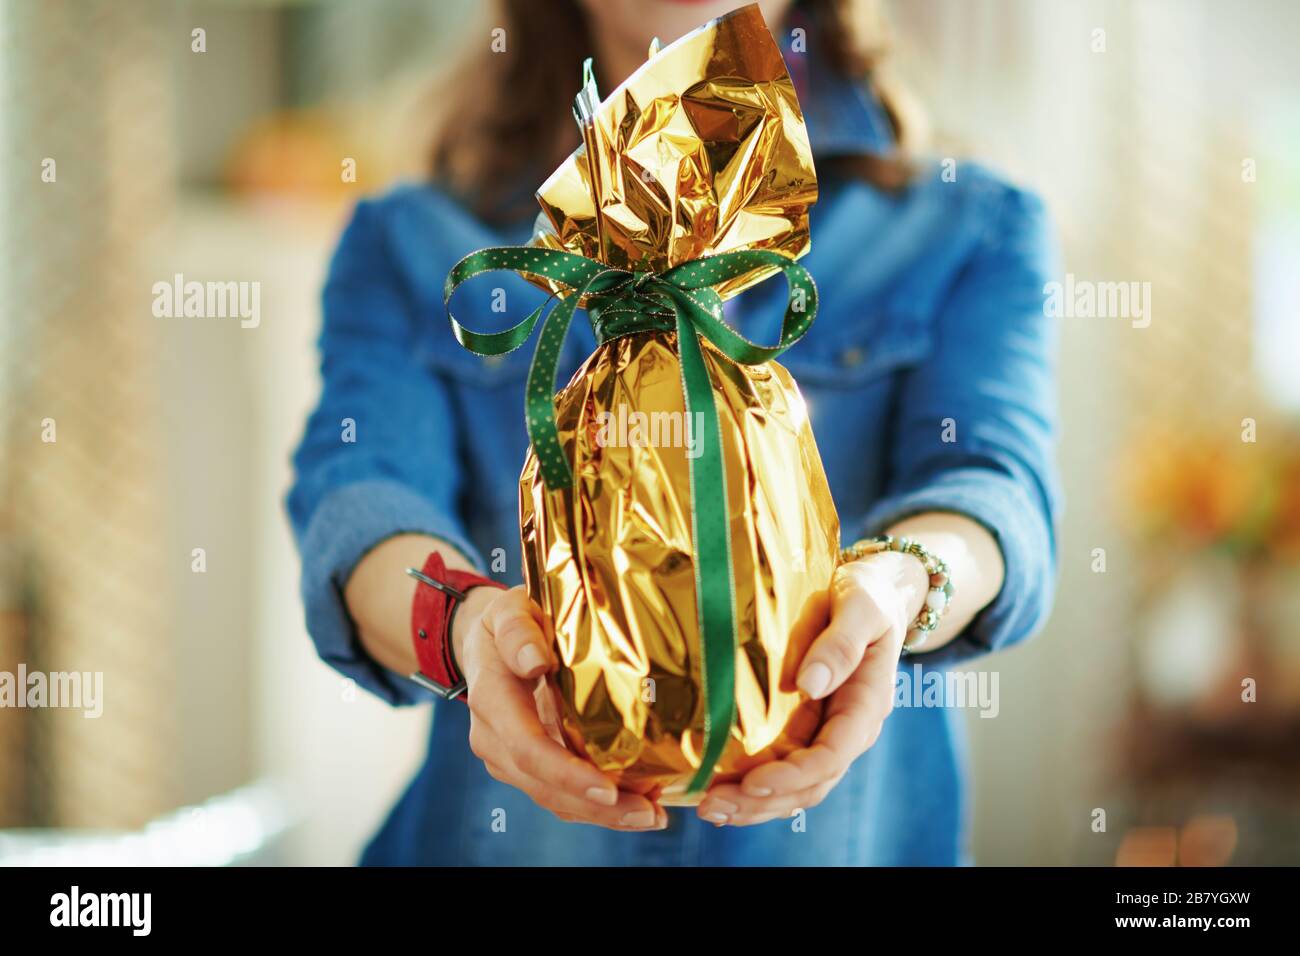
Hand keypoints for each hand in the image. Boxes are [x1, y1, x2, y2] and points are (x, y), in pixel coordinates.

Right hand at [458, 586, 667, 830]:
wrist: (485, 644)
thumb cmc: (507, 623)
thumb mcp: (509, 610)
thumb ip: (517, 631)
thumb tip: (534, 661)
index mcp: (492, 698)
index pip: (528, 747)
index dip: (567, 774)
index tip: (608, 789)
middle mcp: (494, 737)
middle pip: (544, 785)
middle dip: (597, 807)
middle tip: (649, 815)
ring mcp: (506, 757)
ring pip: (552, 798)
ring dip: (601, 814)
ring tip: (651, 815)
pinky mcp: (524, 766)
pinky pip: (557, 795)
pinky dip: (594, 807)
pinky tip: (634, 807)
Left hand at [695, 553, 924, 826]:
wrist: (875, 591)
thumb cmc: (867, 594)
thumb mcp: (859, 606)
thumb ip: (840, 644)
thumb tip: (809, 684)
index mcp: (867, 703)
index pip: (831, 756)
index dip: (792, 775)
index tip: (751, 782)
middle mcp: (849, 728)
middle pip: (810, 784)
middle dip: (762, 801)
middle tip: (712, 805)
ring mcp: (828, 731)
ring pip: (796, 786)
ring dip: (754, 803)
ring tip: (709, 808)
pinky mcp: (808, 726)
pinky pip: (784, 767)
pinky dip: (755, 785)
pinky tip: (722, 791)